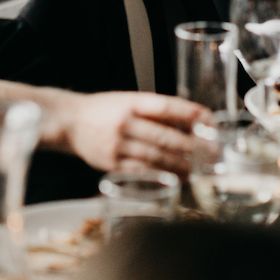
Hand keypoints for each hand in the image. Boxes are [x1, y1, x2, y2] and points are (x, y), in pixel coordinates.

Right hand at [46, 91, 206, 173]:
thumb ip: (154, 111)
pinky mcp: (110, 163)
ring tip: (197, 171)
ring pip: (154, 157)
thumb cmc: (103, 110)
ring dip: (179, 166)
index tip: (209, 119)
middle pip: (163, 136)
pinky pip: (140, 172)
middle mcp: (125, 122)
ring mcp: (117, 144)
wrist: (68, 121)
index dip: (189, 112)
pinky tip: (174, 179)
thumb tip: (189, 121)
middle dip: (191, 147)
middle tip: (211, 154)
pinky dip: (159, 176)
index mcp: (131, 102)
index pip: (165, 106)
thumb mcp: (127, 100)